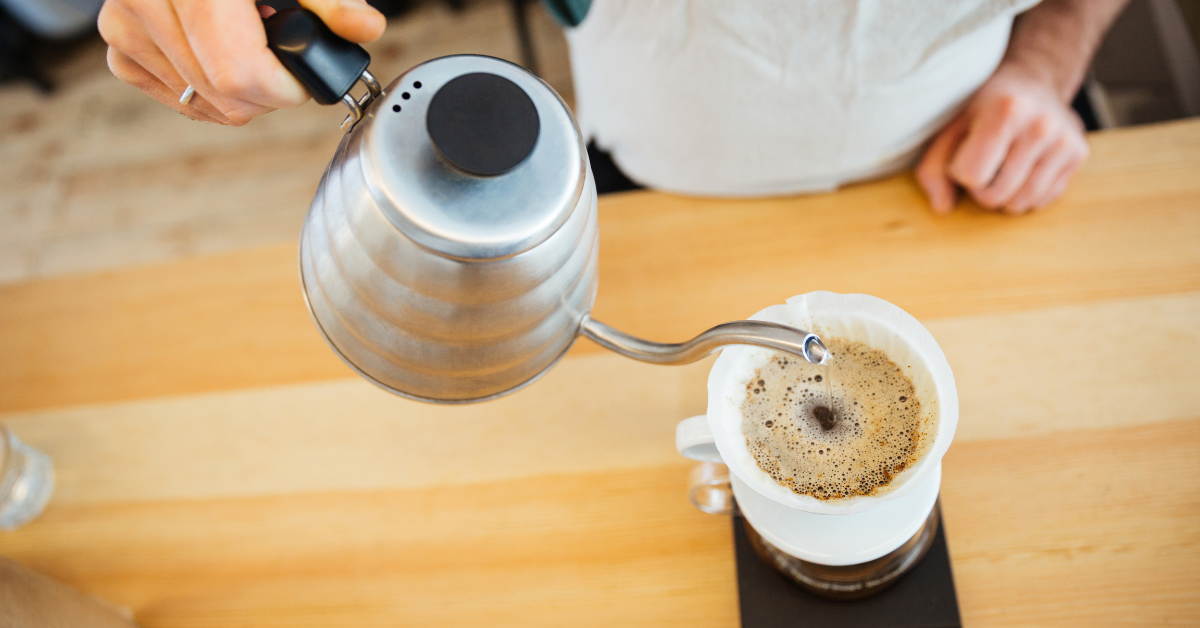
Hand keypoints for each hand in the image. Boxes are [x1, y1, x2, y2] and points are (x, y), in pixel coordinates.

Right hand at [99, 0, 385, 125]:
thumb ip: (333, 1)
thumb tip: (364, 28)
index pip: (240, 75)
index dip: (284, 88)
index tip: (302, 77)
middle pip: (224, 96)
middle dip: (267, 92)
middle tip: (281, 60)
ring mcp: (126, 21)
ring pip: (199, 101)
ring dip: (238, 92)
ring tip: (249, 46)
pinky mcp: (118, 39)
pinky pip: (171, 93)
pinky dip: (204, 89)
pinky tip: (219, 57)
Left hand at [916, 63, 1089, 214]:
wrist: (1032, 83)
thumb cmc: (982, 111)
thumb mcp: (949, 129)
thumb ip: (933, 169)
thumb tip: (942, 209)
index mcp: (1005, 112)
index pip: (971, 176)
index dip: (961, 171)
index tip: (967, 152)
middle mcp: (1041, 125)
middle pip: (995, 195)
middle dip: (982, 188)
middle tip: (986, 163)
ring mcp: (1064, 140)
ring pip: (1021, 203)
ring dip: (1004, 196)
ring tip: (1003, 168)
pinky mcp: (1079, 154)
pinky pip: (1044, 200)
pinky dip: (1027, 195)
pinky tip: (1025, 169)